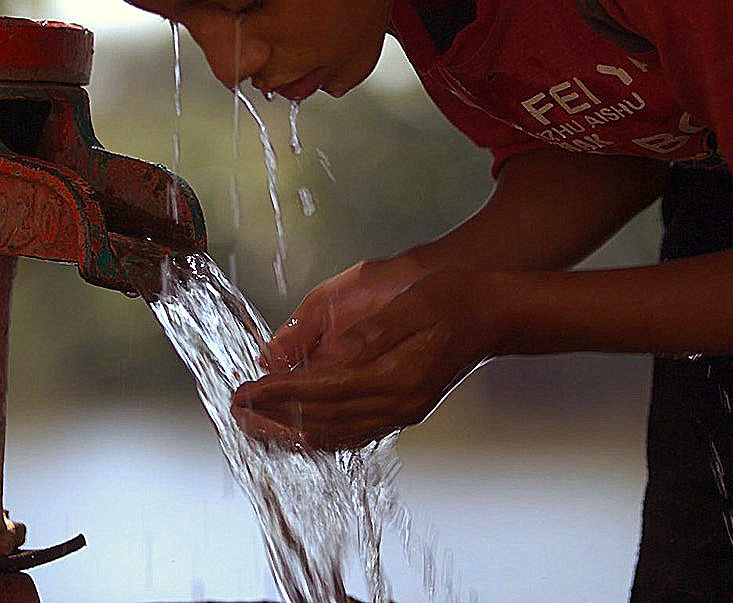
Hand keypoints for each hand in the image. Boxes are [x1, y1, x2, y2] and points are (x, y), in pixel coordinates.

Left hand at [230, 254, 497, 449]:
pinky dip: (319, 435)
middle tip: (236, 410)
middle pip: (323, 422)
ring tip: (256, 425)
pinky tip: (300, 429)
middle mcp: (398, 404)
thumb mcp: (412, 302)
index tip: (245, 389)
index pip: (321, 392)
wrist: (496, 313)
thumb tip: (328, 354)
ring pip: (336, 435)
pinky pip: (352, 433)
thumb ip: (369, 333)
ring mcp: (403, 412)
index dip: (278, 393)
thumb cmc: (455, 297)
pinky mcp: (404, 410)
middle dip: (274, 418)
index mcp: (396, 376)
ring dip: (291, 432)